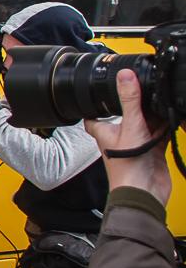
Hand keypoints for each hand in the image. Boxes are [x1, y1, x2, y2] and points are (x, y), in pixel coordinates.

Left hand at [85, 70, 171, 205]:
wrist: (145, 192)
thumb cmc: (127, 167)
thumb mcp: (130, 126)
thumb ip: (129, 100)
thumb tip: (125, 75)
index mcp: (104, 130)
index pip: (95, 112)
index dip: (97, 100)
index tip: (104, 86)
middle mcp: (119, 135)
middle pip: (127, 112)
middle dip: (137, 102)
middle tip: (146, 86)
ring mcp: (137, 142)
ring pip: (146, 121)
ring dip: (154, 113)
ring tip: (161, 99)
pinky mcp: (152, 149)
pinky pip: (160, 132)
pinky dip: (166, 124)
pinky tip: (172, 115)